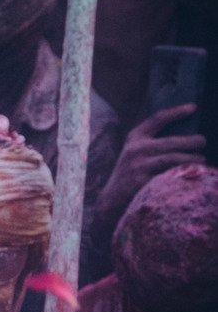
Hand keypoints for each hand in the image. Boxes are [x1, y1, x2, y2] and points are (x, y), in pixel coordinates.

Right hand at [96, 105, 205, 229]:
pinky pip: (167, 177)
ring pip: (172, 159)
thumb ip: (151, 144)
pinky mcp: (142, 183)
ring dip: (190, 159)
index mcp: (135, 138)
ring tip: (201, 160)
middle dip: (191, 142)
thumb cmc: (129, 177)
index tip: (193, 108)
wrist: (109, 203)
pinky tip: (191, 175)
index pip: (158, 119)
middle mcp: (136, 150)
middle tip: (202, 142)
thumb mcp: (134, 154)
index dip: (177, 112)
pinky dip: (181, 175)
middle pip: (170, 142)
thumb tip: (184, 138)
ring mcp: (138, 166)